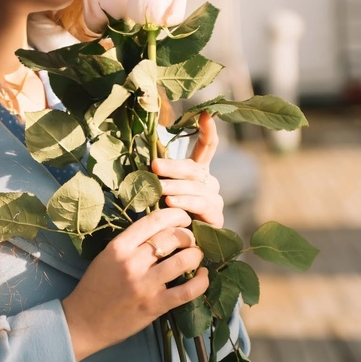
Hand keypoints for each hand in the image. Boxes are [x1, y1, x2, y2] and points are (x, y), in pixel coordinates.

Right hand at [62, 208, 208, 360]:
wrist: (83, 322)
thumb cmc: (94, 288)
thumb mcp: (107, 257)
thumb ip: (130, 244)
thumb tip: (159, 230)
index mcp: (119, 247)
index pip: (154, 220)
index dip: (176, 215)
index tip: (184, 217)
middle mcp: (132, 262)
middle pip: (172, 237)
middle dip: (188, 235)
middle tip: (191, 239)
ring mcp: (145, 284)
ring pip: (184, 260)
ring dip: (196, 255)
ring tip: (197, 256)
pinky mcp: (155, 306)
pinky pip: (188, 291)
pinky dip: (201, 281)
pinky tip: (204, 276)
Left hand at [152, 112, 223, 227]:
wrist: (176, 247)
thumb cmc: (164, 214)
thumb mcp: (159, 191)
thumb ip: (158, 176)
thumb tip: (144, 160)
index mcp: (197, 172)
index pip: (207, 147)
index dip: (208, 131)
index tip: (206, 114)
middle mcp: (208, 182)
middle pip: (194, 168)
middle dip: (173, 166)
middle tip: (154, 166)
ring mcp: (214, 198)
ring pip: (195, 187)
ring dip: (175, 187)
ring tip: (159, 189)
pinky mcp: (215, 216)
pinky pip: (199, 205)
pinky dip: (184, 203)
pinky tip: (171, 203)